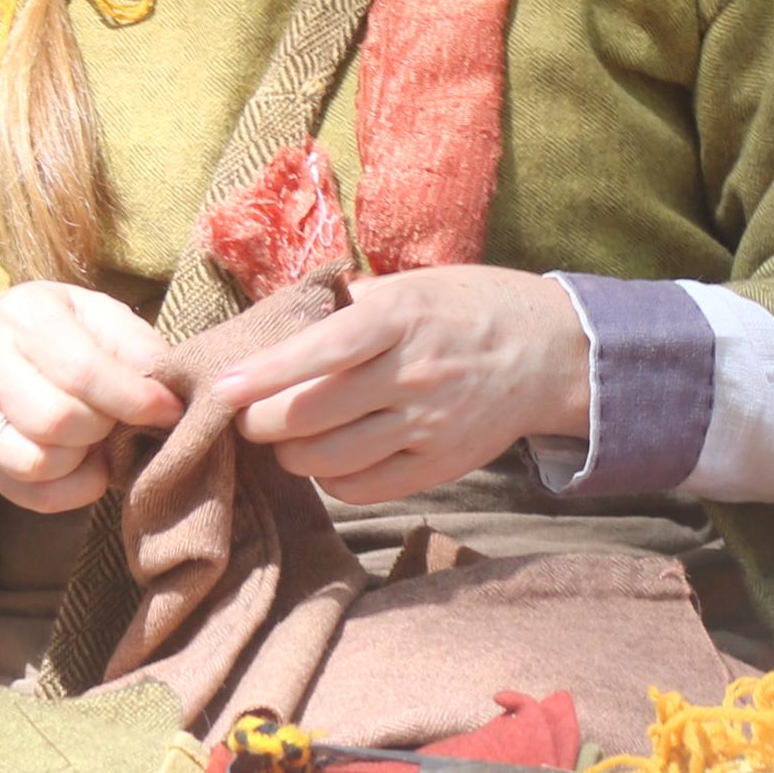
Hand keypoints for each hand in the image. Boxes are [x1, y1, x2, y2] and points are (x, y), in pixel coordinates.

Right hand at [0, 283, 181, 513]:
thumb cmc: (48, 330)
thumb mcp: (92, 312)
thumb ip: (133, 341)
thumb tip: (168, 382)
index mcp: (25, 319)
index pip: (81, 370)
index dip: (134, 398)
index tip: (169, 410)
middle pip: (57, 420)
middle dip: (106, 427)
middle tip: (123, 420)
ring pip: (38, 463)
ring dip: (85, 460)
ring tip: (100, 439)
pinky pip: (31, 495)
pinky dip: (72, 489)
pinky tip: (85, 465)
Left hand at [209, 267, 589, 507]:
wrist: (552, 352)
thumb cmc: (472, 307)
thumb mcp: (417, 284)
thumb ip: (354, 302)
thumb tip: (286, 317)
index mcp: (402, 318)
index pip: (321, 351)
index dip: (265, 374)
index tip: (221, 389)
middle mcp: (413, 373)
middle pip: (309, 417)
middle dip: (261, 422)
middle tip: (249, 415)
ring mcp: (428, 425)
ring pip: (327, 459)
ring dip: (290, 454)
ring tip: (287, 438)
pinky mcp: (439, 466)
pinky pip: (362, 488)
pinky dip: (331, 480)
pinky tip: (330, 460)